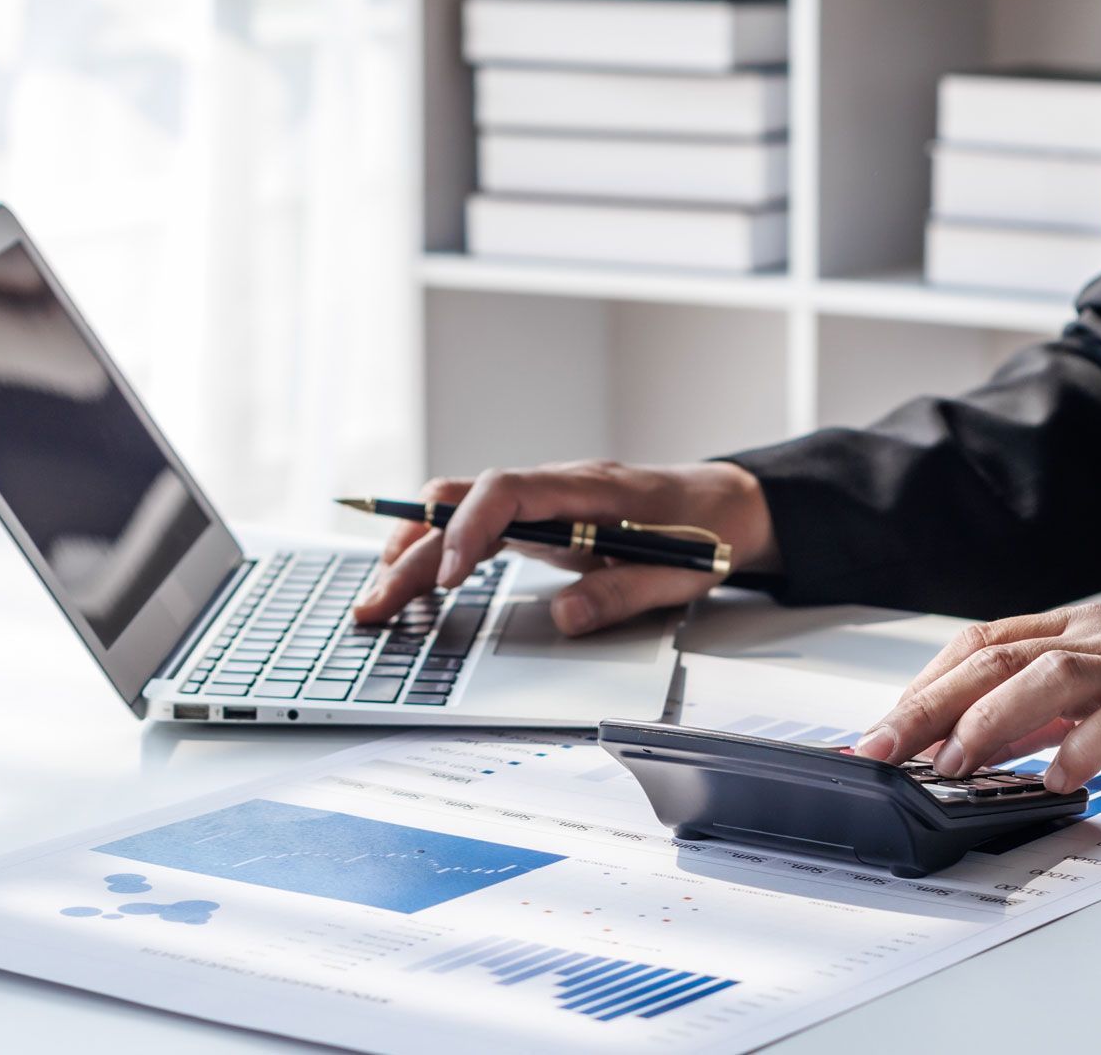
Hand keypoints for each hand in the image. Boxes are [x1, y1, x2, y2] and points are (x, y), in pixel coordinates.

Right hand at [352, 460, 777, 634]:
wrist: (725, 504)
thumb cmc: (706, 532)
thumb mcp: (680, 573)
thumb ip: (623, 592)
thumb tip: (565, 616)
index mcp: (588, 489)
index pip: (505, 490)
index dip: (468, 529)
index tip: (445, 578)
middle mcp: (554, 485)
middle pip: (462, 501)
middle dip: (412, 552)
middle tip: (375, 606)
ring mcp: (541, 499)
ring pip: (457, 508)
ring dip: (413, 549)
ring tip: (378, 599)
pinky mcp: (537, 517)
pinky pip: (474, 522)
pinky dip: (438, 547)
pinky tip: (413, 580)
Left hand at [848, 604, 1100, 804]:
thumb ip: (1043, 707)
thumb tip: (967, 742)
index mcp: (1078, 628)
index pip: (980, 644)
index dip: (923, 685)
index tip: (877, 731)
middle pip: (994, 658)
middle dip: (927, 706)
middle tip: (880, 751)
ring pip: (1048, 674)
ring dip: (990, 721)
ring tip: (951, 765)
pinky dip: (1082, 748)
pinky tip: (1057, 780)